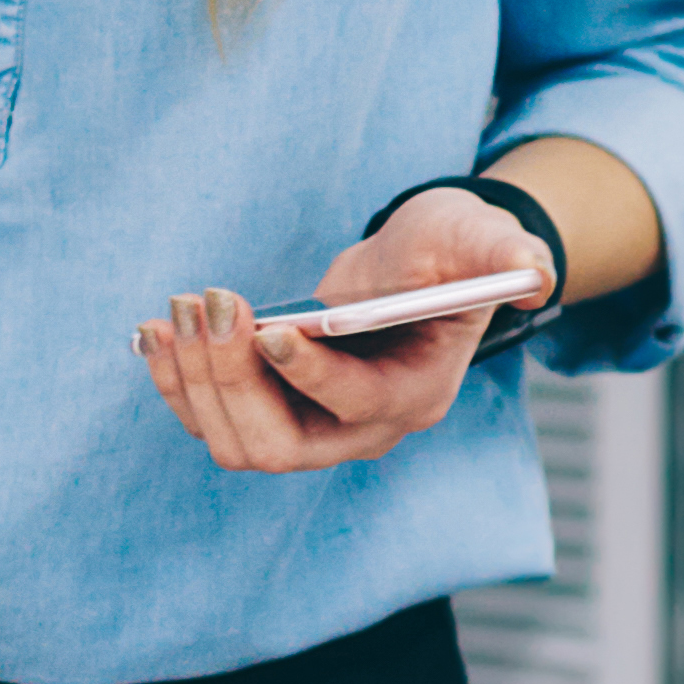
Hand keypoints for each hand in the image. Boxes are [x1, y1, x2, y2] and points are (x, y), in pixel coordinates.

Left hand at [133, 184, 548, 476]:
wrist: (412, 267)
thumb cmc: (450, 252)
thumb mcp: (481, 238)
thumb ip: (503, 254)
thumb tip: (531, 273)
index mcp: (416, 396)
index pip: (357, 405)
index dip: (310, 375)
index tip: (268, 329)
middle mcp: (358, 431)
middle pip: (279, 445)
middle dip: (231, 380)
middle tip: (205, 303)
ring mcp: (309, 427)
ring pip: (234, 440)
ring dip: (194, 380)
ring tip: (174, 311)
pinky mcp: (267, 410)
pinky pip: (209, 418)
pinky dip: (174, 378)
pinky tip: (151, 330)